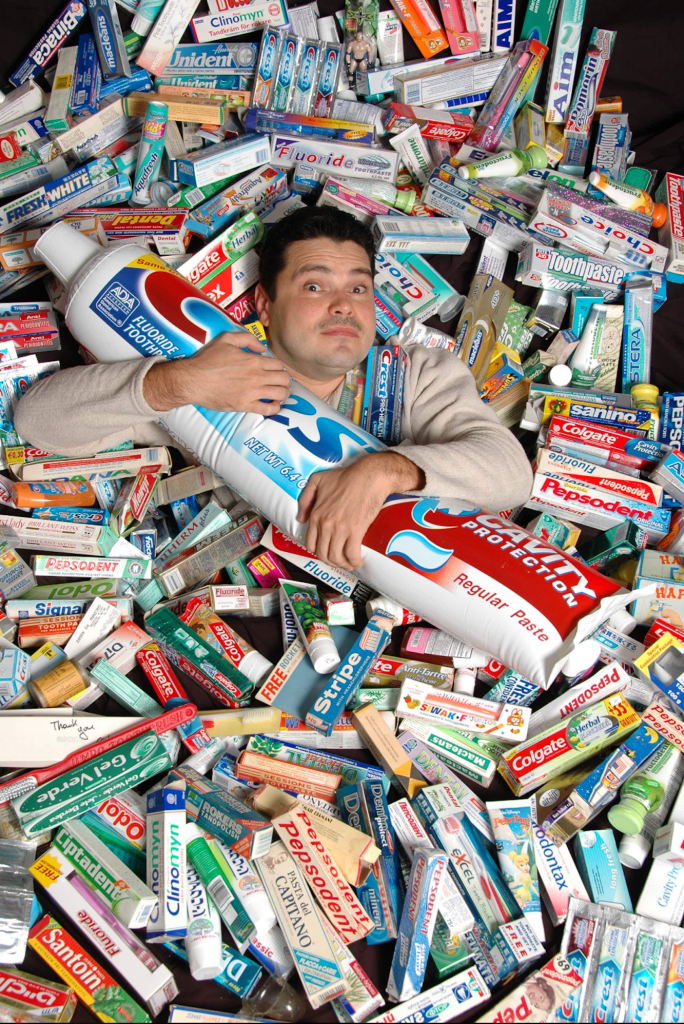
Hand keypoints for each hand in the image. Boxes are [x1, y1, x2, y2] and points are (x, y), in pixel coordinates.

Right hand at [143, 333, 290, 414]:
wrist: (193, 380)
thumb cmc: (207, 359)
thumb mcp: (226, 339)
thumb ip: (247, 339)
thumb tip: (262, 348)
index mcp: (253, 361)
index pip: (279, 365)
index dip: (279, 367)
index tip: (274, 371)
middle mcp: (256, 376)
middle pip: (284, 379)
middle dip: (284, 380)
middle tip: (278, 383)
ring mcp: (252, 392)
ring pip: (280, 394)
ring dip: (282, 394)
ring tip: (278, 394)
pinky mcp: (245, 405)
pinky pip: (268, 409)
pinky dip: (274, 408)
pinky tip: (272, 405)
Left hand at [297, 451, 424, 569]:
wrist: (369, 476)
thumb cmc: (346, 476)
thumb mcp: (317, 480)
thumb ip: (305, 499)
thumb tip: (301, 518)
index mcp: (316, 515)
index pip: (311, 543)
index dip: (318, 552)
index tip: (326, 553)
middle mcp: (325, 525)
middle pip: (323, 554)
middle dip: (331, 562)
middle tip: (338, 561)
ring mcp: (340, 529)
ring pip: (336, 557)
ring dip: (342, 564)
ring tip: (349, 563)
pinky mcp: (356, 530)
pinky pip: (352, 553)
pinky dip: (354, 561)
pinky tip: (358, 561)